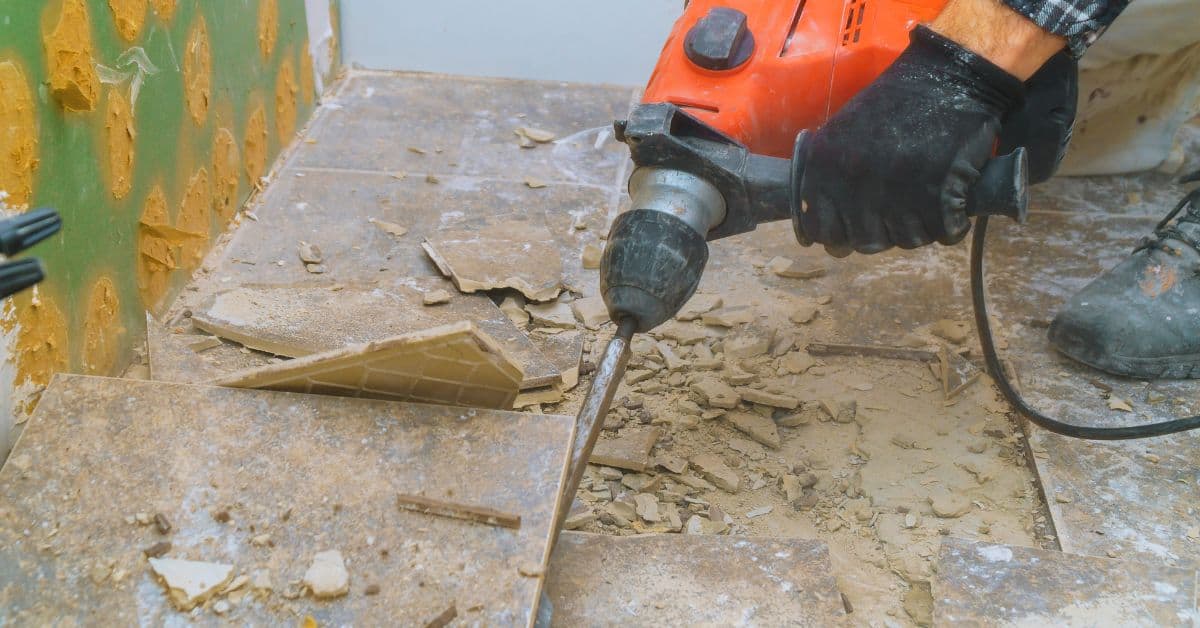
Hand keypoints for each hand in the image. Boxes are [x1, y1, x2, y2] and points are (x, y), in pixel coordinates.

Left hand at [793, 25, 1024, 256]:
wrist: (949, 77)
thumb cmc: (897, 100)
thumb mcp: (844, 132)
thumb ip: (832, 175)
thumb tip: (831, 223)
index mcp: (824, 169)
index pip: (821, 231)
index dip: (841, 234)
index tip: (856, 227)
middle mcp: (853, 186)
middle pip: (866, 241)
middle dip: (885, 231)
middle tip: (901, 209)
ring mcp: (894, 195)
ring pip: (907, 240)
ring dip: (920, 225)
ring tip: (929, 197)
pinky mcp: (937, 199)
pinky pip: (943, 233)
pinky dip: (952, 222)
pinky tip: (952, 200)